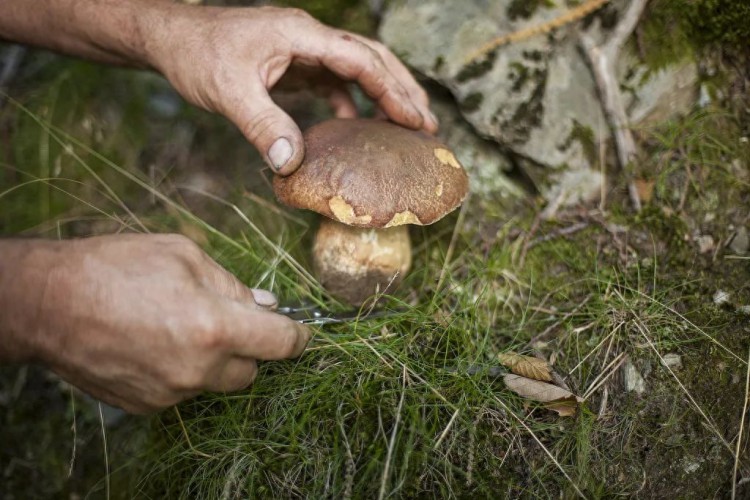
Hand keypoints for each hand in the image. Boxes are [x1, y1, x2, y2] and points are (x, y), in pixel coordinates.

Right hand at [0, 234, 309, 413]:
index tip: (300, 331)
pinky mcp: (148, 405)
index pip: (281, 343)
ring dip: (214, 360)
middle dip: (249, 347)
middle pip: (252, 370)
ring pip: (217, 382)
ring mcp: (171, 392)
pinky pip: (184, 391)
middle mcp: (198, 369)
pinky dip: (183, 371)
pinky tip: (155, 343)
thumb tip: (267, 304)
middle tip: (225, 320)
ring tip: (179, 326)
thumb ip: (232, 285)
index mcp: (215, 327)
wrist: (48, 304)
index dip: (297, 335)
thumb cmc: (116, 268)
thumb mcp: (183, 256)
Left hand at [143, 6, 437, 173]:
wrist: (170, 39)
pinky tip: (355, 128)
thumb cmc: (197, 55)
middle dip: (403, 90)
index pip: (361, 60)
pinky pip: (333, 83)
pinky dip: (350, 104)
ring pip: (357, 70)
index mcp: (302, 35)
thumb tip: (291, 165)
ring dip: (382, 96)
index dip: (392, 90)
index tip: (417, 121)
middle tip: (428, 126)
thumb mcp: (228, 91)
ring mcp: (303, 51)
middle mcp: (309, 39)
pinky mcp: (293, 65)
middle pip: (371, 59)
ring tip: (406, 127)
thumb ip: (262, 126)